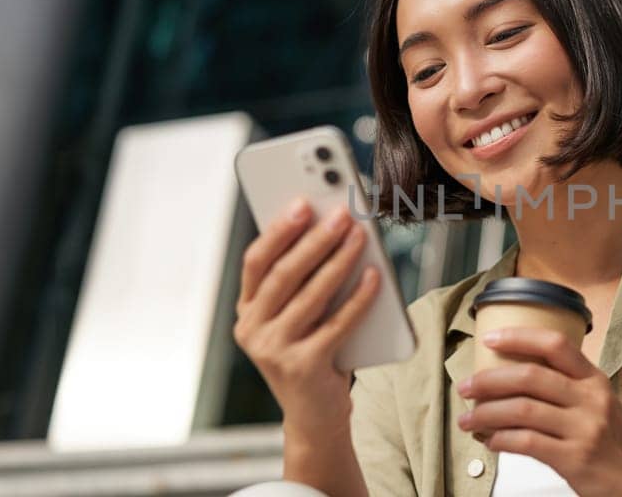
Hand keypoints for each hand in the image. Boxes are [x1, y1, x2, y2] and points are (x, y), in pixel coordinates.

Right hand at [233, 200, 378, 491]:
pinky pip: (338, 324)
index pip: (256, 262)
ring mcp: (274, 351)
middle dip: (314, 239)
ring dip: (338, 260)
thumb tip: (331, 230)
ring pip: (310, 295)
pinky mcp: (303, 368)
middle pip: (284, 274)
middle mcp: (252, 331)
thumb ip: (303, 283)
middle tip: (341, 213)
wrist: (315, 419)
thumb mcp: (297, 319)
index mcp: (246, 312)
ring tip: (360, 235)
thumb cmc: (312, 355)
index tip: (302, 202)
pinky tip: (375, 276)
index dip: (278, 230)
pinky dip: (358, 298)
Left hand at [456, 328, 621, 495]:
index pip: (555, 344)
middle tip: (465, 387)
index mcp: (594, 380)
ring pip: (522, 410)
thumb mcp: (599, 405)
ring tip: (467, 419)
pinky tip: (490, 442)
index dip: (519, 336)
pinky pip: (526, 442)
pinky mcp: (575, 459)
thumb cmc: (614, 445)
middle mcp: (590, 399)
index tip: (490, 339)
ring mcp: (584, 429)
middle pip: (530, 376)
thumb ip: (567, 388)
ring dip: (486, 413)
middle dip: (489, 380)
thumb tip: (511, 377)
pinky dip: (501, 440)